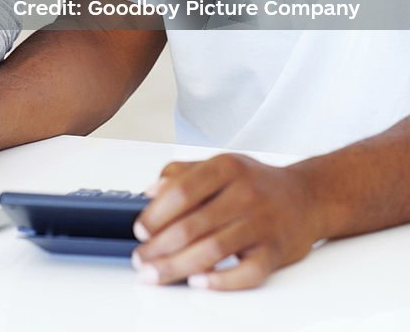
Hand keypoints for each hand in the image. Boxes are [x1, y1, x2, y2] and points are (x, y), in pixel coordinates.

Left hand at [131, 154, 318, 289]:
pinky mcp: (275, 252)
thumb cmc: (256, 183)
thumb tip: (150, 192)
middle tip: (141, 260)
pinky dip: (220, 280)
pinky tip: (198, 282)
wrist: (307, 197)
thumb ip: (183, 172)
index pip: (182, 191)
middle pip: (192, 225)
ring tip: (156, 274)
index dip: (156, 214)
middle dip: (159, 247)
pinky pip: (246, 272)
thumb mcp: (221, 165)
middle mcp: (245, 193)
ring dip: (177, 266)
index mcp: (226, 167)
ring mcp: (262, 223)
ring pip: (212, 250)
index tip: (139, 229)